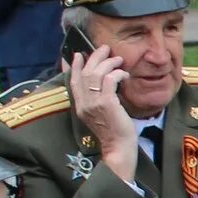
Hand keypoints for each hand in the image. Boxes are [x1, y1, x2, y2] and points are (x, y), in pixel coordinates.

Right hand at [66, 45, 140, 182]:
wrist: (118, 148)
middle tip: (105, 49)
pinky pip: (109, 80)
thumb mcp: (101, 114)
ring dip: (108, 63)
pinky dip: (117, 73)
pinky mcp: (106, 103)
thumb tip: (104, 84)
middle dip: (94, 57)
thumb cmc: (114, 132)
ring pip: (95, 73)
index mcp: (80, 106)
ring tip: (118, 59)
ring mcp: (94, 103)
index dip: (74, 65)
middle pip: (83, 73)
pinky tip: (124, 75)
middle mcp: (84, 103)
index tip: (78, 54)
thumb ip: (97, 100)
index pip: (73, 80)